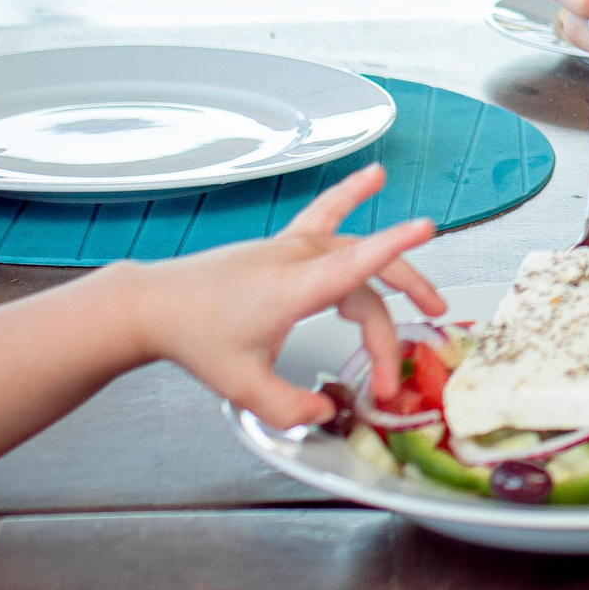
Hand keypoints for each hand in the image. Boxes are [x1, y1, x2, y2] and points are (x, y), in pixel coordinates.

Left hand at [127, 163, 444, 429]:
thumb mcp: (242, 387)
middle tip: (411, 355)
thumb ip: (289, 409)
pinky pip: (328, 215)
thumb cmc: (195, 337)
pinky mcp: (285, 244)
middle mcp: (298, 258)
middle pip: (367, 281)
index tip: (424, 227)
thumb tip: (326, 413)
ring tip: (430, 299)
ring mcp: (292, 245)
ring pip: (358, 253)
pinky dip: (353, 195)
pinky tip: (375, 176)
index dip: (392, 247)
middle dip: (398, 319)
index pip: (352, 264)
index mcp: (292, 288)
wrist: (157, 304)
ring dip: (397, 275)